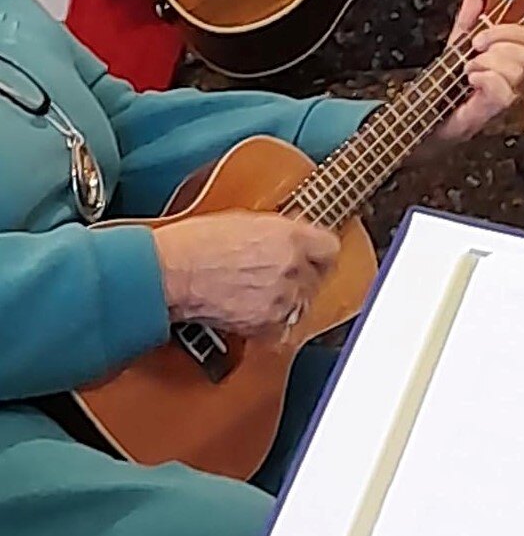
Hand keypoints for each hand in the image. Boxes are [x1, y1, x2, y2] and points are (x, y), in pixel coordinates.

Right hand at [152, 211, 339, 335]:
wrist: (171, 272)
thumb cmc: (196, 242)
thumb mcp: (246, 220)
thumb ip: (278, 231)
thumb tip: (292, 236)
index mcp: (290, 236)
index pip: (330, 248)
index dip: (320, 251)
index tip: (314, 254)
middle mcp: (292, 267)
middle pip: (319, 277)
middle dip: (305, 274)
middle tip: (285, 273)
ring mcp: (280, 299)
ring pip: (303, 303)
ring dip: (291, 299)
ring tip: (266, 291)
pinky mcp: (264, 325)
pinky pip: (282, 326)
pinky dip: (273, 321)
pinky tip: (256, 309)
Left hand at [418, 0, 523, 158]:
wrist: (425, 117)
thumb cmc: (445, 87)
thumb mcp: (456, 47)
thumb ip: (467, 22)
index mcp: (506, 59)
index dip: (509, 30)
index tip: (482, 34)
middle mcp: (511, 79)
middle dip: (500, 44)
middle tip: (476, 49)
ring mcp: (503, 95)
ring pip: (517, 71)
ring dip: (488, 63)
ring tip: (469, 69)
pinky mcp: (491, 111)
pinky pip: (503, 92)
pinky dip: (485, 79)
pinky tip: (471, 79)